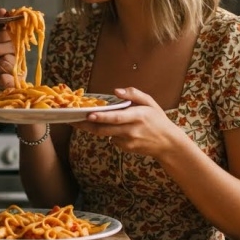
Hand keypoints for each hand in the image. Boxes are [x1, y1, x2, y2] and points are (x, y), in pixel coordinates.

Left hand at [0, 8, 15, 92]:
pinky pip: (10, 77)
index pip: (14, 26)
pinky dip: (1, 77)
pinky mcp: (15, 79)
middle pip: (8, 39)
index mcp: (10, 38)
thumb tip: (3, 10)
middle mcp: (16, 48)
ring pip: (9, 56)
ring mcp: (17, 63)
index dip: (5, 26)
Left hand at [71, 87, 185, 158]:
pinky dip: (108, 132)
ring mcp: (128, 141)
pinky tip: (110, 127)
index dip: (102, 117)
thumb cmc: (158, 120)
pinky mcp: (125, 148)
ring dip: (93, 128)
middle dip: (86, 125)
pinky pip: (111, 139)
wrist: (167, 143)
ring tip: (79, 121)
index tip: (89, 114)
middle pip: (104, 129)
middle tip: (72, 119)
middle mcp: (132, 130)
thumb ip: (134, 94)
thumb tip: (116, 91)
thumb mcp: (150, 103)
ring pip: (105, 134)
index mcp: (138, 116)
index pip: (117, 118)